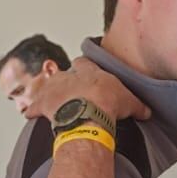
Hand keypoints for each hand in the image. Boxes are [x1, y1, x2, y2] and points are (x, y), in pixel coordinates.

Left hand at [22, 58, 151, 122]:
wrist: (88, 114)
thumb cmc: (107, 103)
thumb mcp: (129, 103)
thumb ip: (137, 105)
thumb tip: (147, 111)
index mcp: (89, 72)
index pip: (83, 63)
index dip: (83, 68)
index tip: (84, 72)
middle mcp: (69, 77)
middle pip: (62, 73)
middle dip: (64, 81)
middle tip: (68, 90)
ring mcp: (54, 89)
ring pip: (47, 86)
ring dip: (48, 93)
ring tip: (50, 99)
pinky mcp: (44, 104)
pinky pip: (34, 106)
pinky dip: (32, 110)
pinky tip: (29, 114)